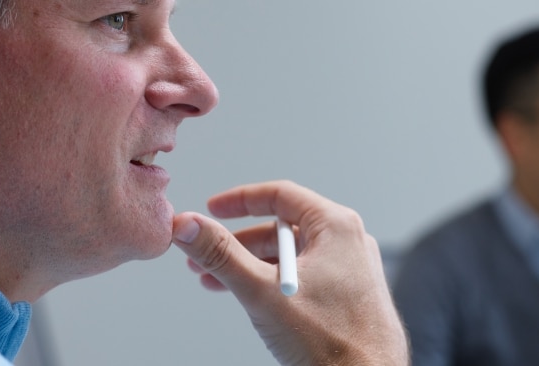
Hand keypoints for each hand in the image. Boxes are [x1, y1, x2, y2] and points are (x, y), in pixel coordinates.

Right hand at [172, 180, 407, 365]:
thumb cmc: (334, 343)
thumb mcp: (262, 292)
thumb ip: (221, 255)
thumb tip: (189, 226)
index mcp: (337, 227)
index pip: (281, 195)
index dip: (240, 200)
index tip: (212, 209)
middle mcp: (348, 244)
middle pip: (281, 229)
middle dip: (237, 244)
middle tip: (205, 254)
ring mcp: (350, 271)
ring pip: (290, 257)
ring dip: (250, 267)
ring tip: (216, 283)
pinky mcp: (348, 297)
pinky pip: (304, 278)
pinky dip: (272, 284)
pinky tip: (252, 301)